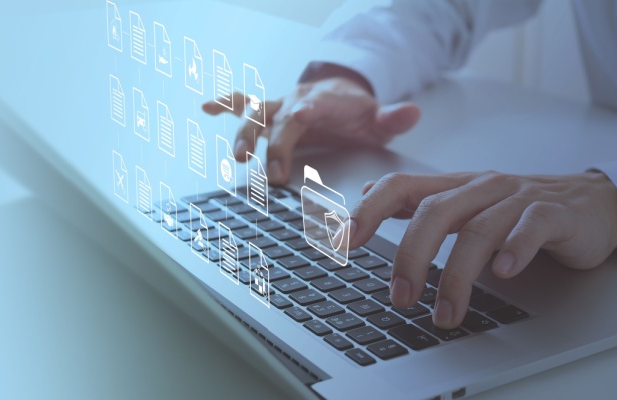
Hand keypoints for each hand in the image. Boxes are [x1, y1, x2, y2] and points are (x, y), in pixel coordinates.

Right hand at [202, 74, 420, 184]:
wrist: (345, 95)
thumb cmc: (359, 114)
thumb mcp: (379, 119)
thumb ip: (393, 118)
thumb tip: (411, 113)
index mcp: (324, 102)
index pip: (309, 111)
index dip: (300, 122)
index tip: (293, 135)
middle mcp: (297, 101)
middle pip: (277, 119)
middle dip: (271, 144)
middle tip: (269, 172)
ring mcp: (280, 107)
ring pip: (256, 115)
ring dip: (244, 133)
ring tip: (238, 158)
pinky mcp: (270, 114)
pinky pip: (243, 105)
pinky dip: (224, 105)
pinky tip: (205, 108)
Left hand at [346, 171, 616, 328]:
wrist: (595, 204)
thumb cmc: (523, 210)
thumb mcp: (469, 206)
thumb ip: (422, 203)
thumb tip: (369, 198)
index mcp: (457, 186)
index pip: (402, 186)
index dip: (369, 210)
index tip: (343, 242)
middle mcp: (482, 187)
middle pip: (435, 211)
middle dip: (410, 255)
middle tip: (401, 296)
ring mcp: (518, 198)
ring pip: (479, 229)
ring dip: (457, 275)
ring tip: (447, 312)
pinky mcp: (554, 213)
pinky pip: (530, 226)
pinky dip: (515, 249)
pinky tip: (504, 273)